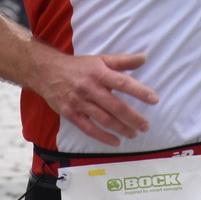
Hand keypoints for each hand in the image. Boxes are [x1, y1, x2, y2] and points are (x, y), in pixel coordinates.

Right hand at [32, 49, 158, 146]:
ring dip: (121, 128)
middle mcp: (90, 88)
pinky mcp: (70, 114)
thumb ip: (122, 61)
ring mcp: (79, 102)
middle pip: (115, 106)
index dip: (139, 91)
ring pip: (104, 119)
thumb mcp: (99, 59)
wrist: (46, 72)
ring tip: (134, 133)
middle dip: (133, 117)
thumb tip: (143, 58)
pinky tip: (116, 141)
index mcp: (99, 73)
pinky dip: (103, 136)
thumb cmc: (78, 66)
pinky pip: (89, 128)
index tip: (154, 99)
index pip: (123, 83)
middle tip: (146, 126)